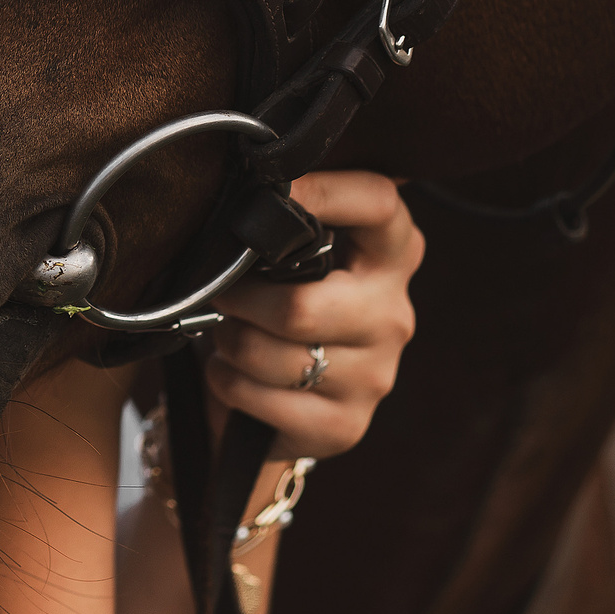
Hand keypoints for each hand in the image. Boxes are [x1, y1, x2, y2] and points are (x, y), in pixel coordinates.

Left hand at [205, 171, 422, 459]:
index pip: (379, 204)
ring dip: (229, 343)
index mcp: (390, 256)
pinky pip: (255, 396)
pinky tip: (237, 376)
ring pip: (266, 354)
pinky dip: (226, 383)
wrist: (275, 403)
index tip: (275, 187)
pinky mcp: (344, 427)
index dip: (326, 190)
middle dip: (239, 302)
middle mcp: (393, 314)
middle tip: (221, 296)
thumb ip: (280, 226)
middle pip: (299, 307)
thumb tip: (236, 198)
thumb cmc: (274, 307)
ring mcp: (375, 376)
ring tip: (231, 337)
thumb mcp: (286, 258)